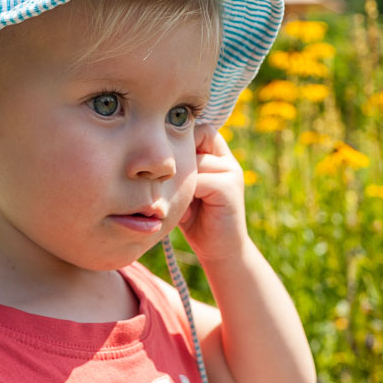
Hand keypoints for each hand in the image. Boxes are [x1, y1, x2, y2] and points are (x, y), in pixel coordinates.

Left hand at [178, 125, 249, 262]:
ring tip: (182, 204)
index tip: (171, 168)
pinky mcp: (229, 189)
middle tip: (175, 188)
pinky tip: (187, 213)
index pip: (200, 130)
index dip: (183, 141)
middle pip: (197, 140)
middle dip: (180, 163)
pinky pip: (200, 180)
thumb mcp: (185, 189)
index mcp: (219, 157)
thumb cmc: (196, 220)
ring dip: (183, 182)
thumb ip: (179, 169)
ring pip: (195, 162)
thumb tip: (150, 152)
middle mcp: (228, 161)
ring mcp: (232, 173)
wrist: (221, 252)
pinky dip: (188, 196)